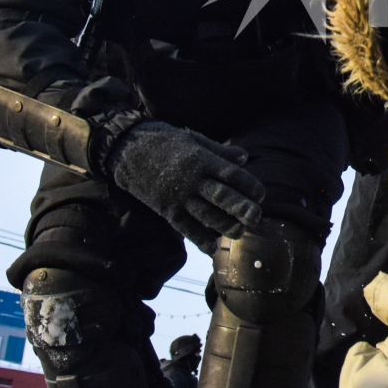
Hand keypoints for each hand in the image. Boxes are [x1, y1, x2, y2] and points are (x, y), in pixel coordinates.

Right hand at [106, 122, 264, 249]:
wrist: (126, 150)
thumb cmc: (163, 141)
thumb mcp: (193, 138)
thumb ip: (219, 151)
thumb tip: (245, 158)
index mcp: (201, 159)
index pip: (231, 174)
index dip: (248, 185)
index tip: (261, 194)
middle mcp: (192, 179)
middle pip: (222, 196)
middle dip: (242, 208)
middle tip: (257, 218)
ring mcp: (178, 196)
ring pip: (206, 215)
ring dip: (225, 226)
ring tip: (240, 233)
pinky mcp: (166, 209)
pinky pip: (185, 227)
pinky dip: (199, 239)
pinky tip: (212, 248)